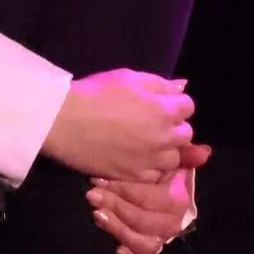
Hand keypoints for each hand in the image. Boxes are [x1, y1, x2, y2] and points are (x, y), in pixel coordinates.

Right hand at [40, 69, 195, 179]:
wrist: (65, 122)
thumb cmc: (96, 93)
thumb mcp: (128, 77)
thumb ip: (159, 83)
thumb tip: (182, 86)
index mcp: (165, 110)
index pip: (188, 106)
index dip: (175, 103)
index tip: (160, 102)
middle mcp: (164, 138)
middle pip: (186, 134)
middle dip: (174, 126)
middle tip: (152, 121)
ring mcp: (151, 160)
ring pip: (174, 158)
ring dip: (166, 149)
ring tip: (146, 142)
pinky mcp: (135, 176)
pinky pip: (156, 175)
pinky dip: (151, 166)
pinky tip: (136, 156)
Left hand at [86, 149, 208, 253]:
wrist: (147, 175)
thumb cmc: (155, 163)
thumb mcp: (169, 154)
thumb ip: (186, 153)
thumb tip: (204, 153)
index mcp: (179, 198)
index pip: (155, 200)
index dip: (127, 191)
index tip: (100, 180)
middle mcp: (173, 221)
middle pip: (147, 222)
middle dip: (118, 207)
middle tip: (93, 194)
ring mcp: (160, 238)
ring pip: (145, 243)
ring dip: (119, 229)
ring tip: (98, 214)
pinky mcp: (146, 250)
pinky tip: (118, 250)